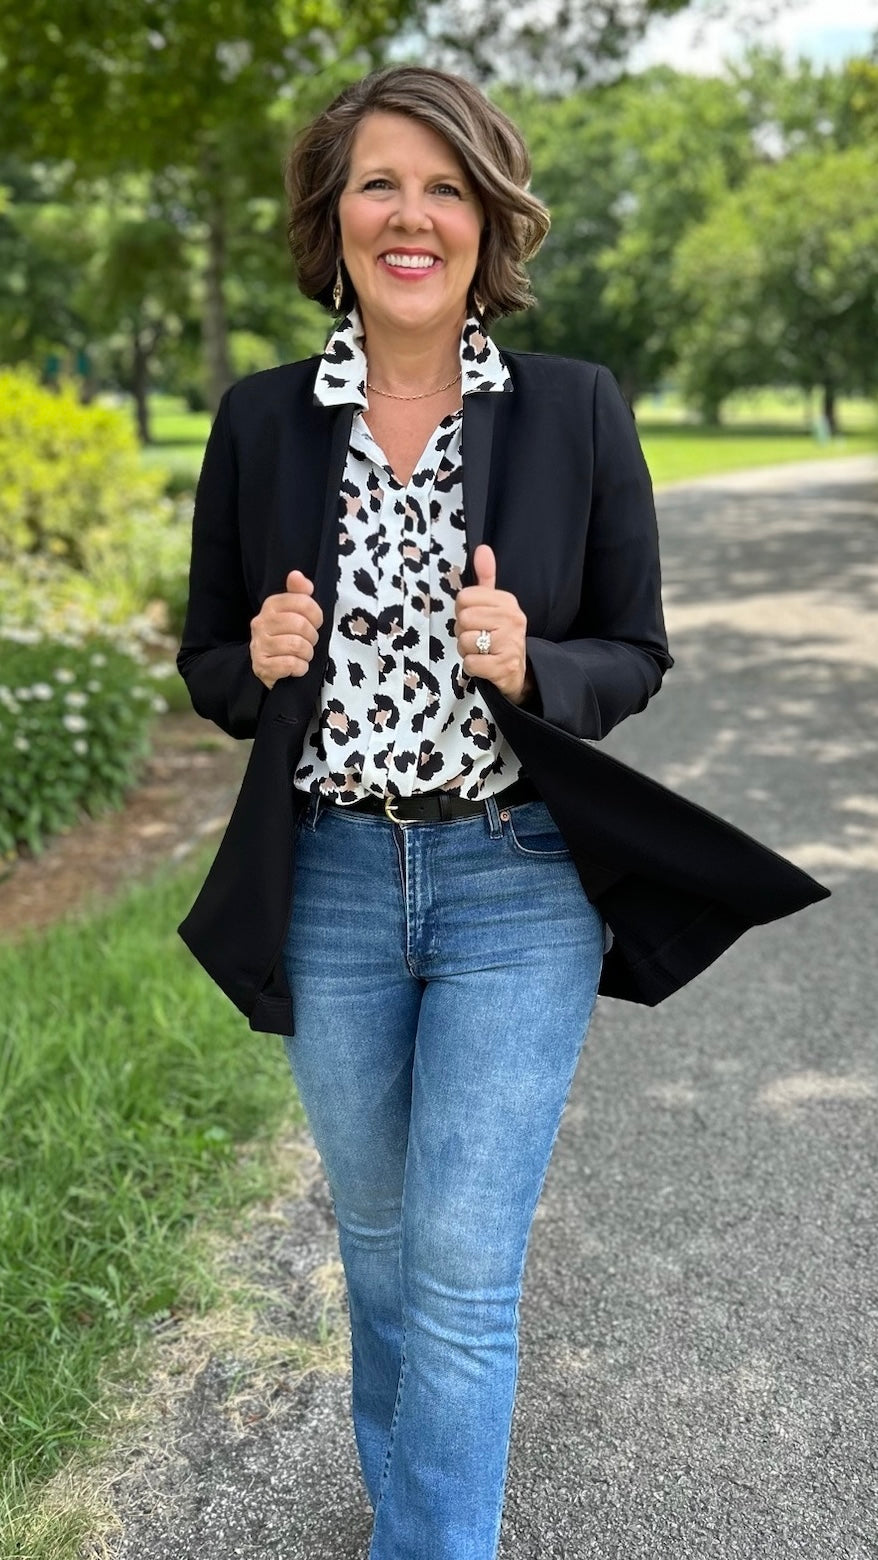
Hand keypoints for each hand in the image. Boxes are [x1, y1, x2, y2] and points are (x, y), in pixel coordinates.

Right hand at [250, 570, 323, 688]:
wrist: (269, 666)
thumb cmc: (286, 636)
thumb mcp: (294, 612)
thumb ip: (299, 592)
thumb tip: (296, 575)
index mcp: (271, 605)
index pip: (303, 602)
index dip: (316, 614)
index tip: (315, 623)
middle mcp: (260, 623)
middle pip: (300, 625)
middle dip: (312, 637)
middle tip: (309, 642)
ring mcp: (259, 645)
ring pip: (297, 645)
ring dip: (307, 653)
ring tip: (303, 654)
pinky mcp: (261, 666)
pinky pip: (291, 664)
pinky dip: (300, 667)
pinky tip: (297, 666)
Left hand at [454, 544, 532, 704]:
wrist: (518, 671)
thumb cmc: (499, 635)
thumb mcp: (494, 605)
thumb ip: (486, 577)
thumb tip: (482, 549)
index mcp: (507, 601)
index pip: (464, 597)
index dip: (462, 611)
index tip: (476, 619)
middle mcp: (513, 619)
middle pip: (462, 619)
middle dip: (463, 632)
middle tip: (478, 637)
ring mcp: (510, 643)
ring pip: (465, 642)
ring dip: (466, 650)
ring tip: (482, 651)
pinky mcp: (504, 667)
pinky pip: (470, 663)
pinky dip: (472, 667)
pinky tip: (484, 664)